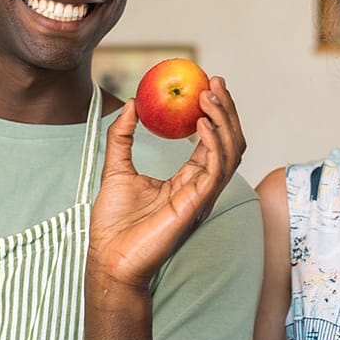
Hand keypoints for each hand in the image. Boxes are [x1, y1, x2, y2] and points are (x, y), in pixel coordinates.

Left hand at [87, 76, 246, 293]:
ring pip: (231, 152)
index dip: (215, 112)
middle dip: (227, 110)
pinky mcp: (197, 204)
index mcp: (188, 180)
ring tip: (208, 95)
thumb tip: (131, 103)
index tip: (206, 85)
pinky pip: (216, 168)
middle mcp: (202, 187)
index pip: (212, 141)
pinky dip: (214, 142)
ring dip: (224, 120)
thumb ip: (122, 136)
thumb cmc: (113, 223)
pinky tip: (200, 122)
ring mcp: (203, 196)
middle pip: (230, 142)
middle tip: (214, 81)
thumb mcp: (116, 168)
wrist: (108, 257)